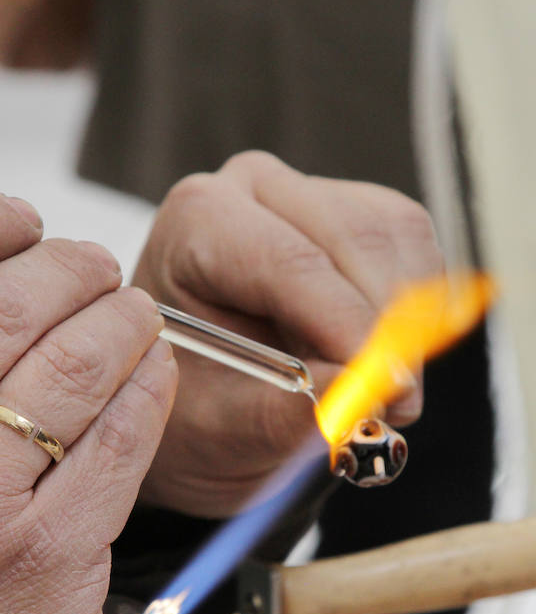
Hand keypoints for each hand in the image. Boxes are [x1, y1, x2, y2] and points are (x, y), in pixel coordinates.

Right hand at [0, 189, 176, 613]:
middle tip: (93, 268)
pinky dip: (151, 387)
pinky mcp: (49, 555)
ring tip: (131, 315)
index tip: (20, 219)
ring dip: (123, 318)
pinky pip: (122, 436)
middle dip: (72, 263)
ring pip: (78, 357)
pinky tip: (151, 375)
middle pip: (7, 296)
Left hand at [132, 152, 442, 516]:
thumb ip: (284, 413)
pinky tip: (379, 358)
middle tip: (396, 403)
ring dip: (408, 324)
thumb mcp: (224, 425)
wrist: (202, 396)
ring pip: (397, 239)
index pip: (288, 261)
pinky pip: (416, 250)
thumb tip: (362, 393)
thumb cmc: (197, 404)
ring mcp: (311, 191)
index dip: (345, 322)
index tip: (381, 384)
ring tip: (377, 392)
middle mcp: (253, 188)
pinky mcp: (360, 209)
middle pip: (355, 236)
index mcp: (196, 222)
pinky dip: (417, 313)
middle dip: (385, 326)